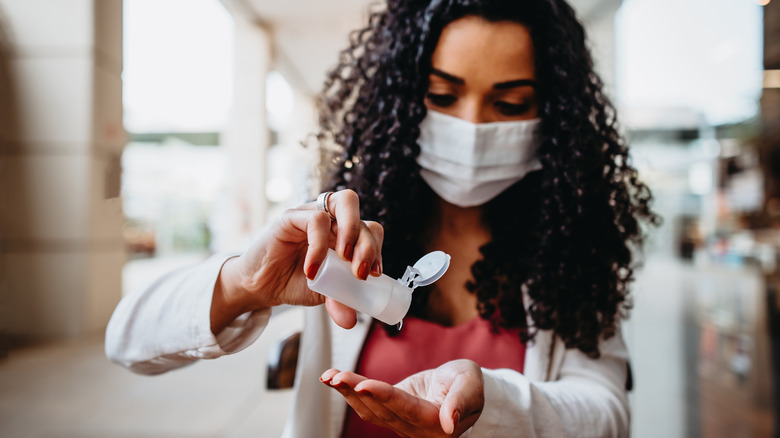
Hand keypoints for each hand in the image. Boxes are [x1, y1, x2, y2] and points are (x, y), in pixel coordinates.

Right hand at [211, 189, 383, 332]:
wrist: (260, 286)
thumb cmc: (293, 282)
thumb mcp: (324, 295)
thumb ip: (340, 301)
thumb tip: (351, 320)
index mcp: (345, 235)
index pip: (371, 230)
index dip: (377, 249)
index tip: (375, 274)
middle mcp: (332, 220)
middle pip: (363, 216)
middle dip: (369, 245)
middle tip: (361, 273)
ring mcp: (313, 215)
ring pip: (345, 203)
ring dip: (352, 233)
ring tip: (345, 261)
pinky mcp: (291, 217)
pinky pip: (315, 220)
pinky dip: (319, 246)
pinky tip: (313, 269)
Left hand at [321, 359, 483, 436]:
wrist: (463, 388)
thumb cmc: (469, 383)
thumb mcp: (471, 385)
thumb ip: (461, 402)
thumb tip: (449, 423)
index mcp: (436, 424)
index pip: (406, 409)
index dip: (383, 397)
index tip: (363, 385)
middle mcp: (415, 430)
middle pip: (382, 410)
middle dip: (356, 391)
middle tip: (336, 376)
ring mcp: (401, 424)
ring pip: (370, 410)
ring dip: (347, 393)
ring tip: (328, 376)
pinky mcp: (391, 413)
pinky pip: (368, 405)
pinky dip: (350, 392)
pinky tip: (334, 379)